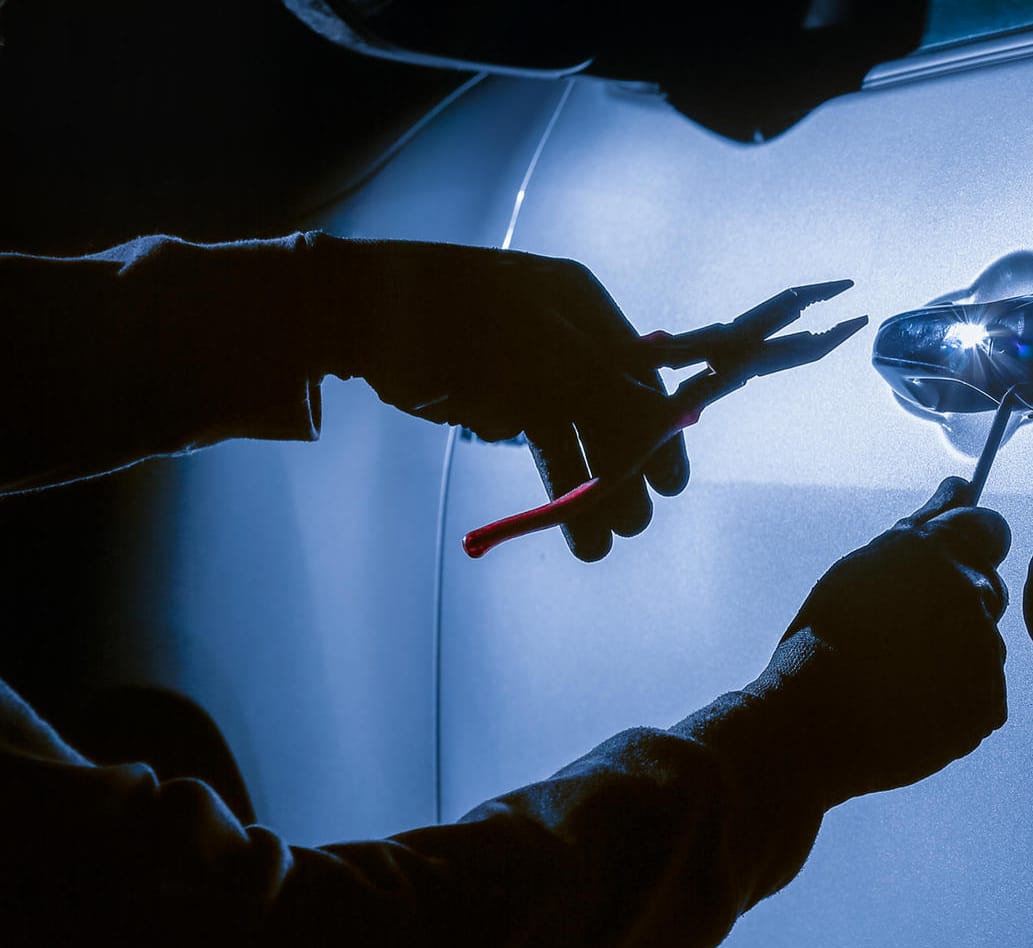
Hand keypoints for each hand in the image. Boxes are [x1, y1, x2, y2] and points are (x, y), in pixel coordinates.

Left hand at [310, 236, 691, 561]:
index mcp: (578, 305)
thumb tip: (668, 420)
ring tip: (596, 547)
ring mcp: (529, 364)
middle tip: (632, 527)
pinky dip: (550, 482)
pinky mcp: (493, 394)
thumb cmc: (447, 322)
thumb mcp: (537, 355)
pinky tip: (560, 521)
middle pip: (610, 410)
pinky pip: (536, 441)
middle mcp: (563, 332)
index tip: (672, 487)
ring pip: (573, 435)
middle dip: (622, 472)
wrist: (350, 316)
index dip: (659, 431)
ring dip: (586, 491)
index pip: (639, 374)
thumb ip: (603, 390)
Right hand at [765, 477, 1012, 807]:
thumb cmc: (826, 639)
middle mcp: (967, 594)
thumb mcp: (866, 568)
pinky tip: (913, 708)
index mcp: (934, 552)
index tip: (951, 570)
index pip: (990, 529)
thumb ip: (925, 524)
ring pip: (984, 647)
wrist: (809, 722)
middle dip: (959, 608)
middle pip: (989, 590)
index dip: (975, 547)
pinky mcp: (988, 704)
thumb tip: (962, 484)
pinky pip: (984, 697)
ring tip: (900, 678)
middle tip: (904, 635)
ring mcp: (982, 652)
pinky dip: (957, 704)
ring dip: (956, 659)